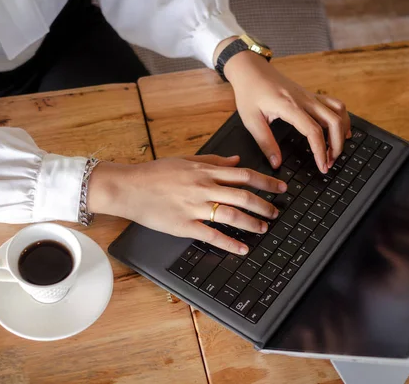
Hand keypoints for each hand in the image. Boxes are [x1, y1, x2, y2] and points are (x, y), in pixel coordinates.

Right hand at [86, 155, 286, 254]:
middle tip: (276, 212)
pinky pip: (212, 235)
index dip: (265, 182)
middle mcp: (203, 187)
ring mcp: (194, 207)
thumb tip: (236, 160)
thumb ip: (212, 160)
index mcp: (204, 171)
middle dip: (264, 204)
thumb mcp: (185, 160)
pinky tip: (242, 248)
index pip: (243, 175)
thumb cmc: (154, 173)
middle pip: (243, 195)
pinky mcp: (184, 225)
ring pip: (232, 215)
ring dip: (252, 223)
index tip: (280, 187)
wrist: (128, 187)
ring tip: (264, 228)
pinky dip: (230, 243)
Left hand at [215, 38, 351, 172]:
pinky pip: (334, 104)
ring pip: (339, 111)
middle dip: (337, 145)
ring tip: (335, 149)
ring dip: (342, 131)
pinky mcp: (310, 95)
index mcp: (289, 107)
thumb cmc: (249, 92)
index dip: (321, 151)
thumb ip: (265, 142)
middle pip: (334, 121)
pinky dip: (341, 118)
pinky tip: (339, 130)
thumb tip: (276, 163)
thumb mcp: (251, 120)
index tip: (322, 166)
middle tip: (329, 162)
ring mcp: (310, 96)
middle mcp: (304, 100)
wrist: (251, 69)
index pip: (314, 131)